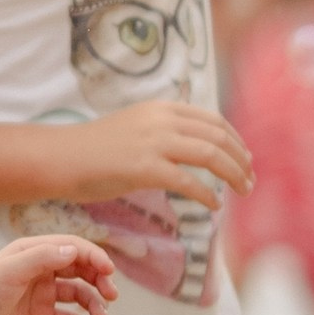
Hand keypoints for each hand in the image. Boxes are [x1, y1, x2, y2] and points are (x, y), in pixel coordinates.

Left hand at [0, 233, 117, 314]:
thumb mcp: (11, 272)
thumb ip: (43, 258)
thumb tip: (74, 250)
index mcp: (32, 252)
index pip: (72, 247)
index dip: (93, 256)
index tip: (108, 272)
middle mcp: (39, 270)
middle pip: (79, 269)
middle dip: (99, 280)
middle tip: (111, 296)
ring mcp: (40, 294)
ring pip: (77, 294)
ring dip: (93, 304)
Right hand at [41, 99, 252, 206]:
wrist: (62, 157)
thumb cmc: (96, 148)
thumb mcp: (136, 125)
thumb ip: (164, 129)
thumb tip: (196, 144)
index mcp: (162, 108)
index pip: (212, 120)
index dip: (235, 140)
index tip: (246, 158)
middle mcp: (162, 120)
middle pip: (217, 136)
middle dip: (241, 160)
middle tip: (251, 180)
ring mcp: (153, 142)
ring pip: (210, 155)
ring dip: (233, 175)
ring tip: (243, 191)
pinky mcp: (145, 168)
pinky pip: (188, 182)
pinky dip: (207, 195)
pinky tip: (214, 206)